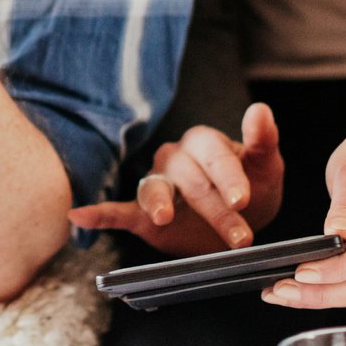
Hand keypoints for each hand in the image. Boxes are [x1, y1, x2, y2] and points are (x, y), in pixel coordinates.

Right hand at [67, 104, 283, 253]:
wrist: (240, 221)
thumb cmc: (254, 187)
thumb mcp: (266, 166)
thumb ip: (262, 140)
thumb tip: (261, 108)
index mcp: (204, 142)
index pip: (212, 153)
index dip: (227, 175)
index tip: (242, 199)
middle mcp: (176, 158)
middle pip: (189, 178)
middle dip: (214, 208)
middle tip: (240, 236)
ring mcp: (157, 183)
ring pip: (154, 190)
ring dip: (160, 205)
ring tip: (163, 218)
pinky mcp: (142, 213)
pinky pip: (118, 210)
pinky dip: (98, 213)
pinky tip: (79, 214)